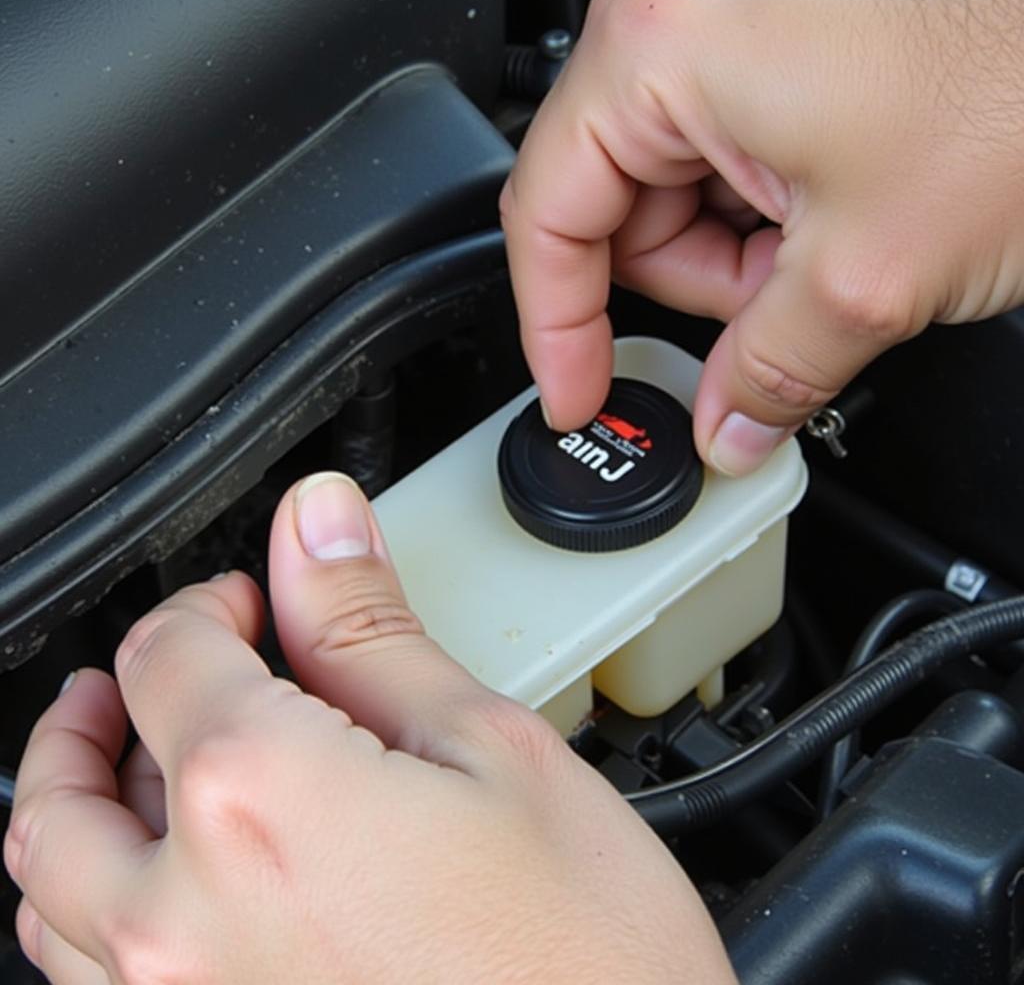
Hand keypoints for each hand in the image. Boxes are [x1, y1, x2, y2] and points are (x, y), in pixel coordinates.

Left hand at [4, 472, 735, 983]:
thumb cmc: (585, 962)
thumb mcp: (493, 750)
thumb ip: (372, 631)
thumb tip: (319, 523)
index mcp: (258, 801)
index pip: (168, 656)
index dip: (207, 607)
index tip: (250, 605)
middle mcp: (182, 922)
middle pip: (67, 780)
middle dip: (110, 700)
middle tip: (164, 668)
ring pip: (50, 894)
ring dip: (79, 804)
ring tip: (130, 766)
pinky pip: (82, 983)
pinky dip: (93, 910)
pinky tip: (163, 887)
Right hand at [501, 0, 1023, 475]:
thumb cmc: (1022, 92)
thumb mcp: (861, 280)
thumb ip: (765, 374)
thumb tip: (723, 431)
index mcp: (659, 56)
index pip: (546, 218)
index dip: (555, 330)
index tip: (578, 397)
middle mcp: (682, 35)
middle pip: (615, 222)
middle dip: (694, 293)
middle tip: (775, 313)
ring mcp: (732, 49)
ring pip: (677, 216)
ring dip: (743, 272)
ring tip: (832, 259)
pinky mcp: (780, 71)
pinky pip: (729, 188)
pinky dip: (772, 239)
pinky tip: (837, 234)